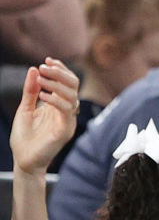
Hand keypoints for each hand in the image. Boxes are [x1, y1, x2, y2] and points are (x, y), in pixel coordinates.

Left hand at [9, 57, 77, 176]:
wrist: (24, 160)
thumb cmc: (25, 137)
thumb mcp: (25, 108)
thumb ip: (31, 90)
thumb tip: (34, 69)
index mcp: (59, 106)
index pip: (68, 82)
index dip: (60, 69)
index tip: (46, 60)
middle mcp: (66, 112)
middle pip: (74, 86)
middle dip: (59, 73)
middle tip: (43, 67)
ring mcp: (67, 121)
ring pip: (72, 96)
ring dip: (56, 83)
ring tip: (40, 78)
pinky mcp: (65, 131)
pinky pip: (66, 111)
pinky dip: (55, 100)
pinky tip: (42, 95)